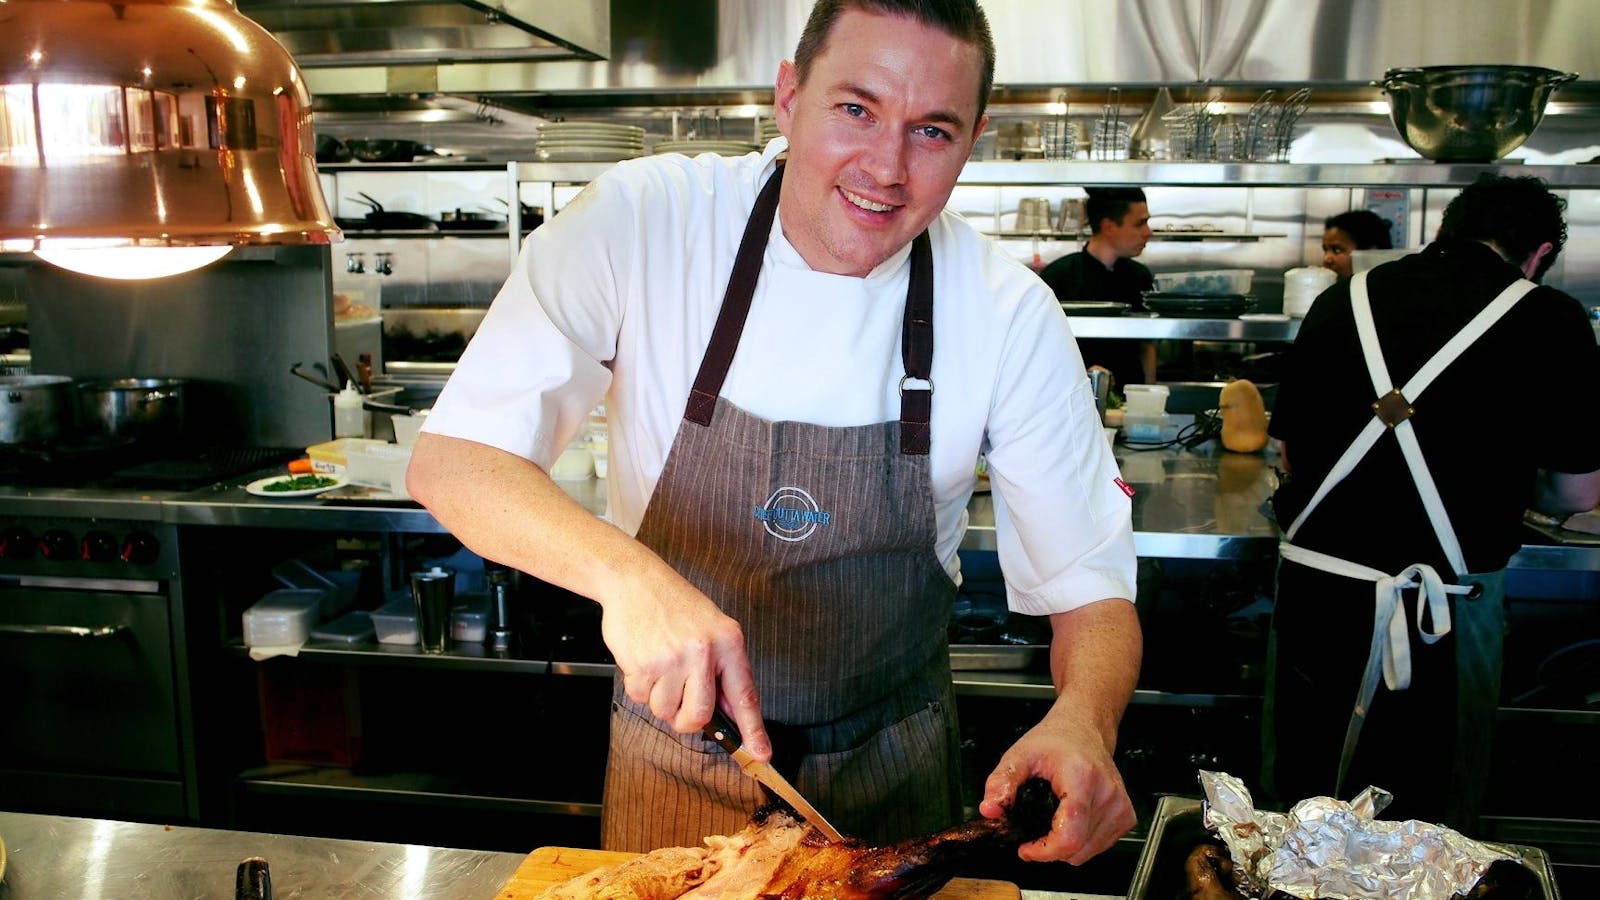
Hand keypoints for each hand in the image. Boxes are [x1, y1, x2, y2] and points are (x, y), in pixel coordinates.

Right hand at [599, 577, 770, 759]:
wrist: (635, 580)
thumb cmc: (676, 606)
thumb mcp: (712, 629)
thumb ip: (722, 671)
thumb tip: (729, 716)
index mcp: (728, 642)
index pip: (745, 695)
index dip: (753, 730)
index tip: (761, 755)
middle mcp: (704, 651)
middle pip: (699, 716)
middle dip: (686, 719)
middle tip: (679, 698)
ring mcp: (673, 659)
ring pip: (666, 711)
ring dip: (659, 698)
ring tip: (659, 664)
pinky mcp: (643, 664)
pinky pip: (641, 698)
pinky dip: (639, 686)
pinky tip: (643, 659)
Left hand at [979, 709, 1134, 864]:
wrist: (1084, 729)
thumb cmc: (1055, 741)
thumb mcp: (1019, 755)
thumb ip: (1000, 782)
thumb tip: (989, 809)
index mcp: (1082, 778)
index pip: (1069, 835)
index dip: (1044, 851)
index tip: (1026, 848)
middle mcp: (1107, 794)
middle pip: (1077, 848)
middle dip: (1049, 849)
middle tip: (1033, 832)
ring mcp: (1120, 807)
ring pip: (1088, 852)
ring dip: (1065, 847)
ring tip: (1052, 822)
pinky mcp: (1126, 816)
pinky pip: (1099, 846)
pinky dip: (1081, 843)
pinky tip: (1070, 822)